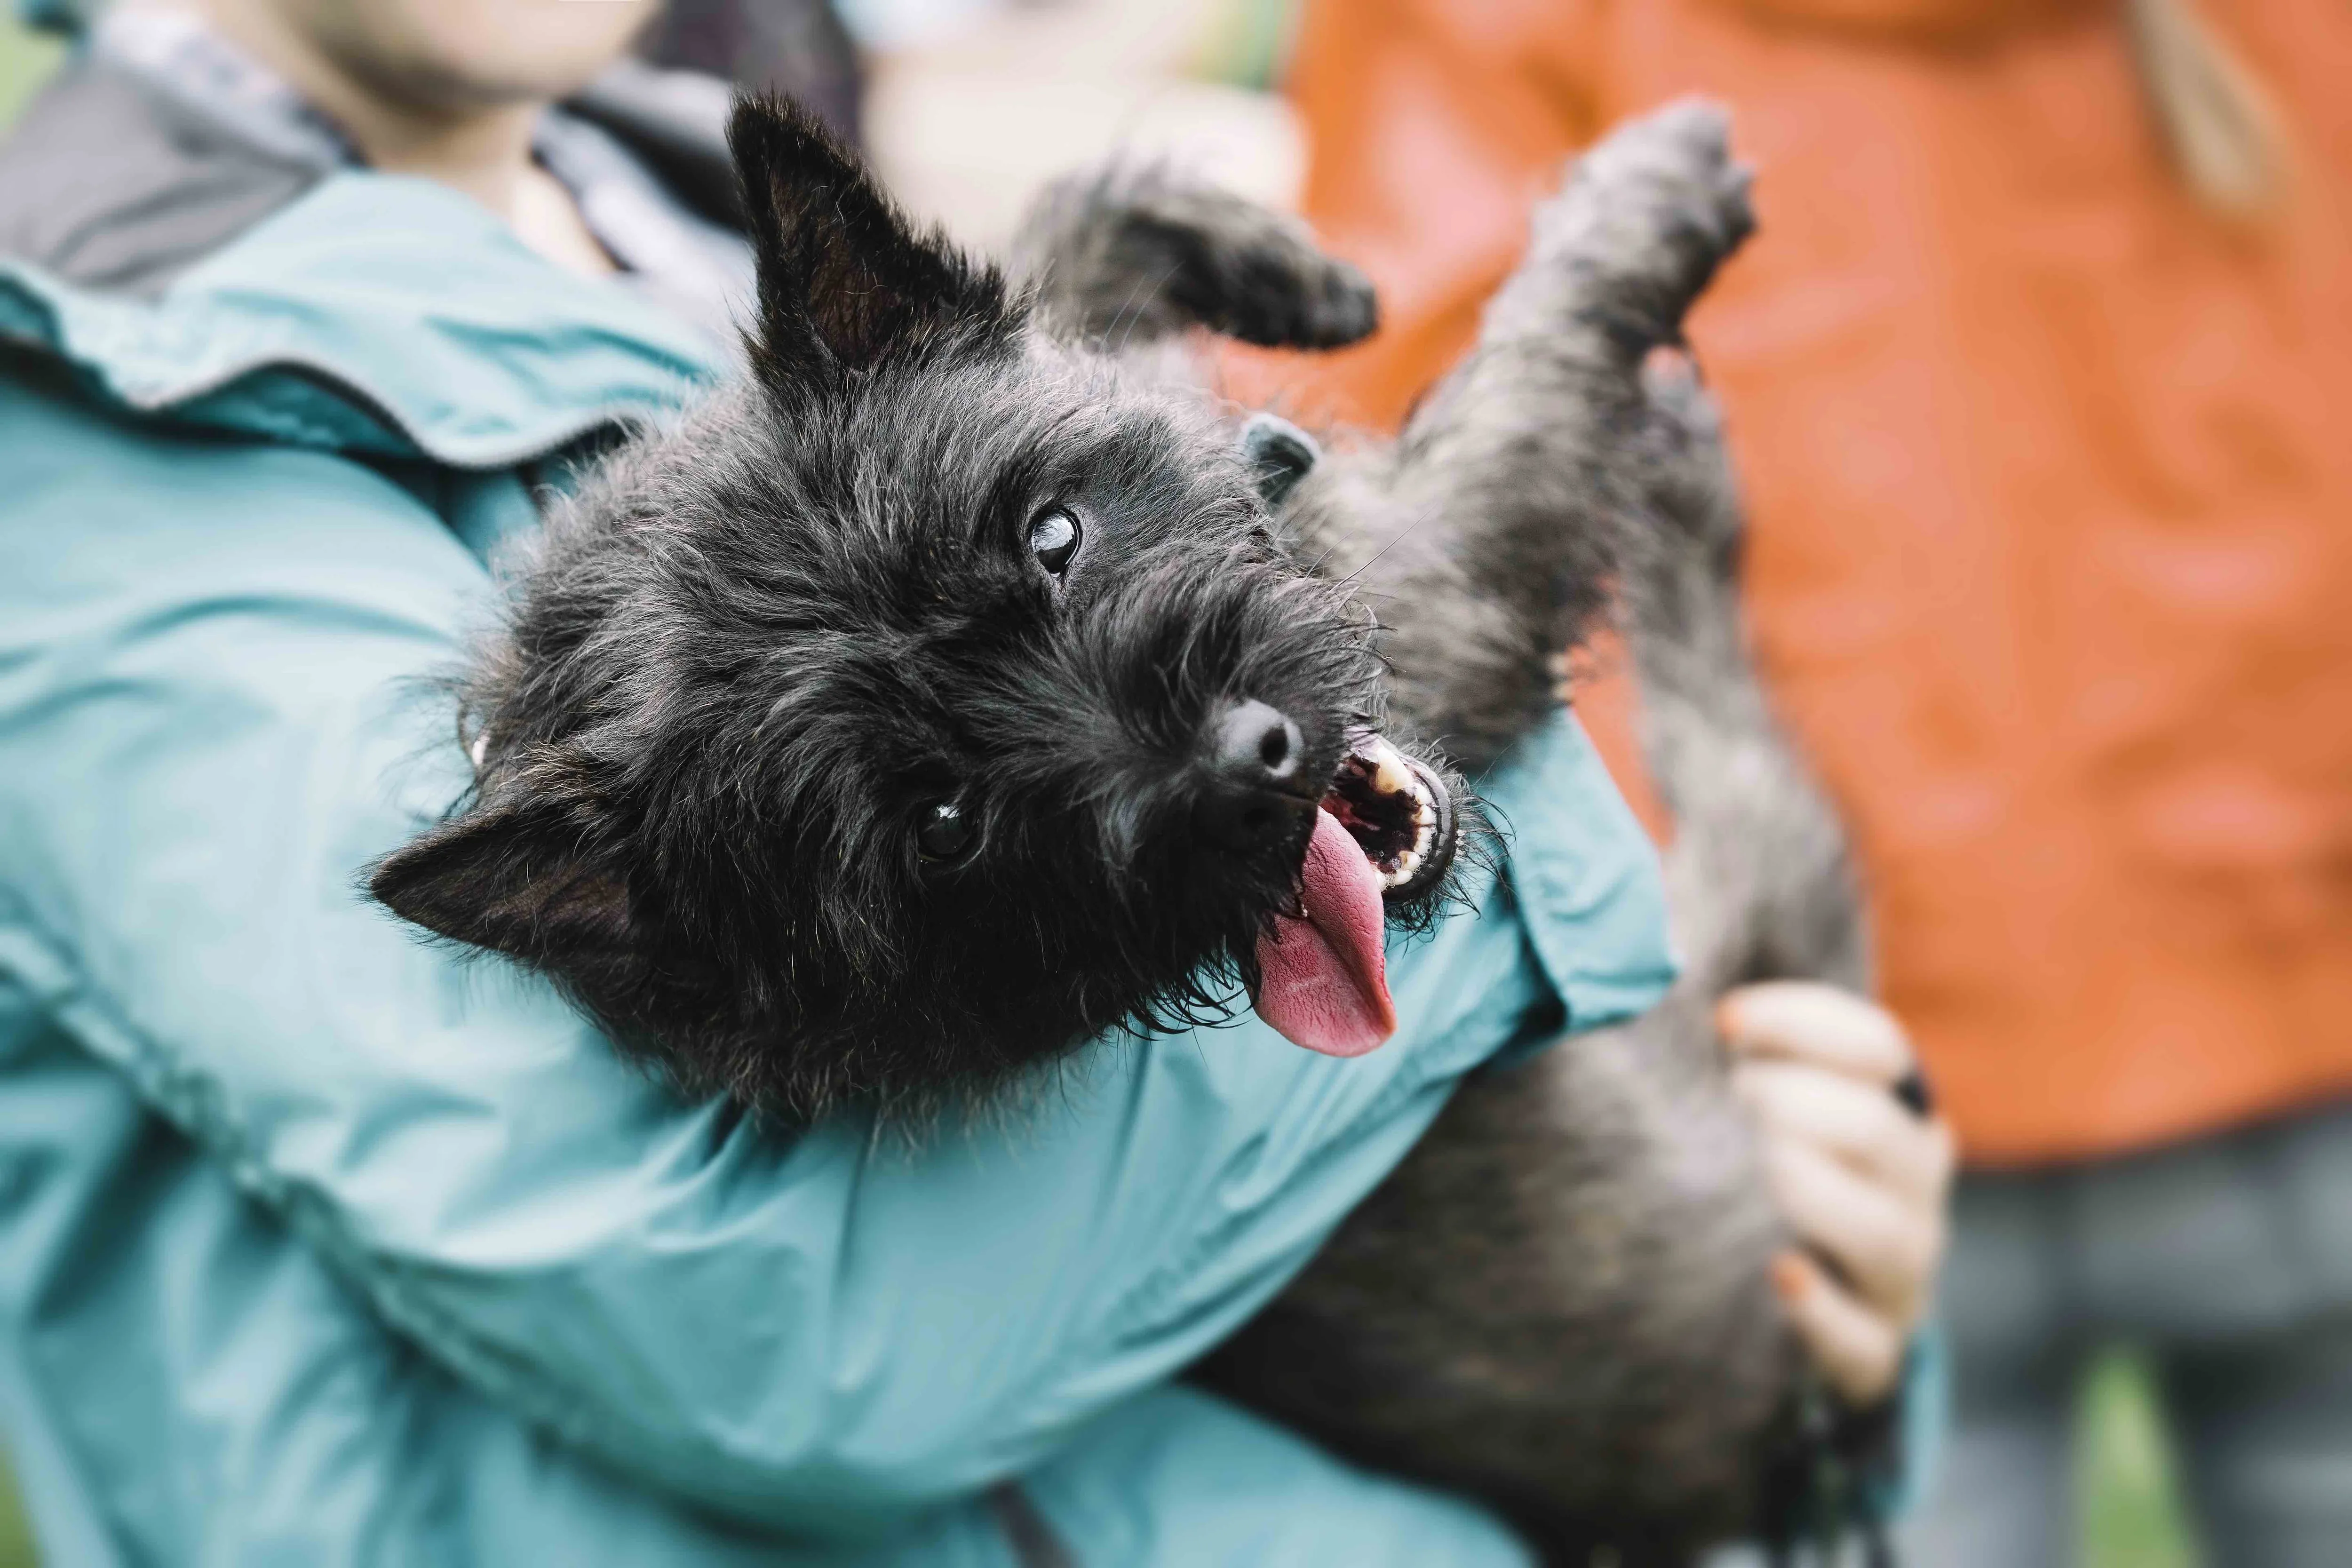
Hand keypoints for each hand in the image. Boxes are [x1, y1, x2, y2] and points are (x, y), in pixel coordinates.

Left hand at [1717, 982, 1954, 1405]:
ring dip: (1802, 1193)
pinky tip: (1777, 1273)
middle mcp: (1912, 1186)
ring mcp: (1901, 1272)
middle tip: (1719, 1100)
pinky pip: (1858, 1336)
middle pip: (1871, 1128)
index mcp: (1895, 1110)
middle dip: (1788, 1105)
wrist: (1812, 1311)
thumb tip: (1655, 972)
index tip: (1723, 1019)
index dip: (1804, 1023)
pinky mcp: (1874, 1352)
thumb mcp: (1773, 1108)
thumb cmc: (1771, 1176)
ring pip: (1879, 1228)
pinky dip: (1819, 1309)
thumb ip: (1742, 1054)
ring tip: (1738, 1171)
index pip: (1877, 1048)